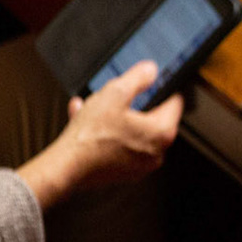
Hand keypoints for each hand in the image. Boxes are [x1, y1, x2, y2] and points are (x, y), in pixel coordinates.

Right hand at [19, 61, 183, 209]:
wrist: (67, 167)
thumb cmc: (90, 136)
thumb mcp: (114, 94)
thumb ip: (137, 78)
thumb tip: (151, 70)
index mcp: (162, 132)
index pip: (175, 103)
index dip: (164, 87)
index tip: (156, 80)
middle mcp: (157, 152)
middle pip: (152, 117)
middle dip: (131, 103)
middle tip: (116, 94)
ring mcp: (142, 164)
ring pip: (132, 131)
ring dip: (114, 116)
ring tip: (92, 106)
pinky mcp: (126, 172)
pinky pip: (121, 145)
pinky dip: (107, 133)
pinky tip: (85, 120)